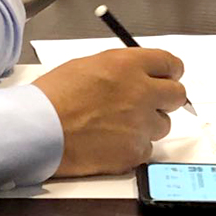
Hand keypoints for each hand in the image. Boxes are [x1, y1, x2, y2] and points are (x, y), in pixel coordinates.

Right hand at [34, 49, 186, 177]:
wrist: (38, 129)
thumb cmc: (53, 96)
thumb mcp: (87, 65)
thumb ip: (119, 68)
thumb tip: (136, 74)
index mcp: (128, 65)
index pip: (170, 63)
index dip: (170, 71)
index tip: (168, 76)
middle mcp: (141, 92)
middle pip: (177, 95)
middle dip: (166, 98)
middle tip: (150, 102)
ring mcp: (140, 124)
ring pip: (163, 125)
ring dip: (148, 124)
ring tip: (119, 124)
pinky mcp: (134, 152)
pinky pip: (147, 149)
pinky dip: (133, 146)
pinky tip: (111, 142)